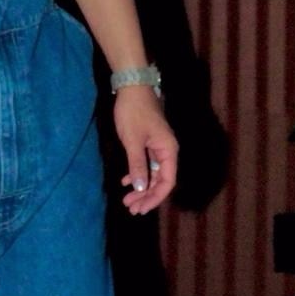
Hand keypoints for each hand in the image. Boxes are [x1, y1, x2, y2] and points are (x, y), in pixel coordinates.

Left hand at [113, 84, 177, 214]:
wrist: (132, 86)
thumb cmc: (133, 112)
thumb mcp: (133, 141)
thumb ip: (138, 166)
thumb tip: (141, 189)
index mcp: (168, 150)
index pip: (168, 181)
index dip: (155, 198)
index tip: (141, 208)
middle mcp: (167, 151)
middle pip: (160, 180)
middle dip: (146, 196)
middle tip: (130, 208)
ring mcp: (158, 146)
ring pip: (153, 174)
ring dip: (141, 187)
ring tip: (127, 200)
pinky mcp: (149, 142)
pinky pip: (146, 164)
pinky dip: (137, 174)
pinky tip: (125, 182)